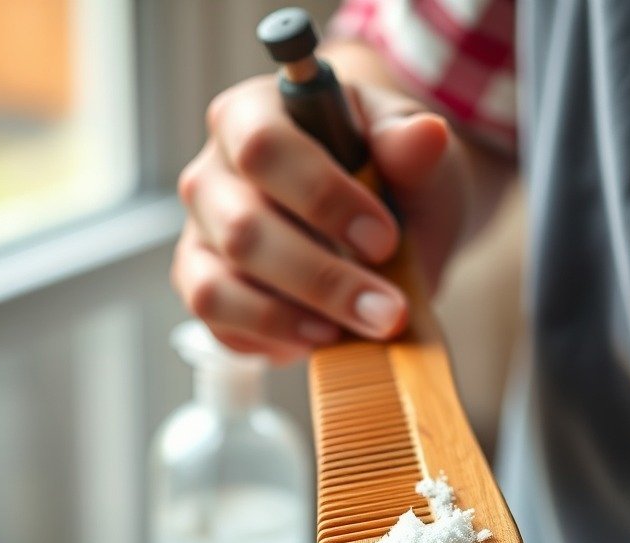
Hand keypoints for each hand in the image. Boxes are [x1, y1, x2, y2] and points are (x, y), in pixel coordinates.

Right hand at [171, 74, 466, 362]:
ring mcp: (203, 235)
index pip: (264, 149)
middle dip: (323, 280)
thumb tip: (427, 134)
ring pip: (220, 287)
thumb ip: (410, 147)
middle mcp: (212, 173)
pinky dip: (272, 340)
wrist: (382, 230)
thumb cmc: (390, 179)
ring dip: (293, 320)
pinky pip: (220, 325)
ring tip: (353, 331)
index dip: (323, 198)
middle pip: (243, 230)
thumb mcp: (413, 155)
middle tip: (388, 312)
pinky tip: (322, 338)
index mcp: (254, 116)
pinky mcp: (203, 289)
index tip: (385, 241)